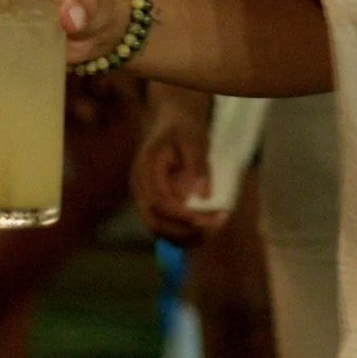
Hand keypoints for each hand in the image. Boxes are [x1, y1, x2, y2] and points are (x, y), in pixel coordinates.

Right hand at [133, 89, 226, 244]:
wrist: (171, 121)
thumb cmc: (183, 128)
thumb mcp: (195, 139)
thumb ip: (198, 166)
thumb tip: (203, 196)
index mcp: (145, 168)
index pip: (158, 202)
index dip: (180, 216)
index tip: (205, 220)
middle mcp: (140, 186)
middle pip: (155, 222)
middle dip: (185, 231)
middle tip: (216, 226)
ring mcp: (144, 196)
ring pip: (159, 229)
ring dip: (186, 236)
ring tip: (215, 228)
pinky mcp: (155, 203)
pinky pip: (166, 224)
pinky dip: (184, 231)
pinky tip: (207, 227)